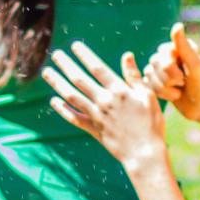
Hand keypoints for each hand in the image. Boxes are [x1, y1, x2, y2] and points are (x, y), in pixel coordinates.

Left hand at [45, 40, 167, 169]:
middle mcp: (104, 101)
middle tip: (56, 55)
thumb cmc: (151, 123)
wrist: (144, 153)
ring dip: (58, 83)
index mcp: (119, 91)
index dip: (84, 55)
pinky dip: (62, 109)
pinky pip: (74, 118)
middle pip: (79, 80)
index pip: (97, 68)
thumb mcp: (148, 96)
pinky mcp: (93, 129)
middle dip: (66, 65)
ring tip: (47, 72)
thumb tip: (127, 55)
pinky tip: (54, 101)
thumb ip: (134, 76)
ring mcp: (96, 116)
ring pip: (72, 96)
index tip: (74, 45)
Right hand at [143, 24, 199, 122]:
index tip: (185, 75)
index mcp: (180, 50)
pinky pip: (148, 84)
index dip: (169, 66)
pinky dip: (160, 93)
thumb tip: (177, 25)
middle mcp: (171, 57)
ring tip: (180, 92)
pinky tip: (174, 96)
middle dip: (167, 78)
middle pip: (153, 63)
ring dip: (164, 88)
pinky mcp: (159, 84)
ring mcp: (164, 71)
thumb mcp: (195, 65)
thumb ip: (183, 46)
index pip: (162, 52)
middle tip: (183, 84)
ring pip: (149, 74)